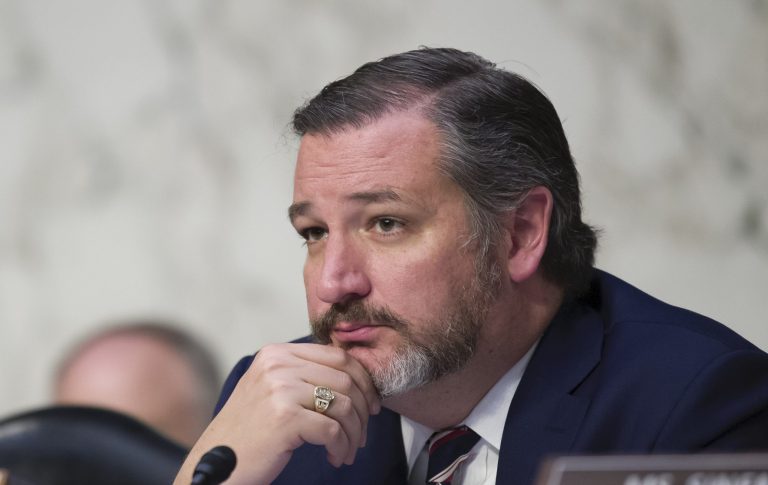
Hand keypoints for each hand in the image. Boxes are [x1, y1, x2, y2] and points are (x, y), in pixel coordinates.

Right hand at [174, 343, 380, 484]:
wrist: (216, 463)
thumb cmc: (248, 432)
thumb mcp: (272, 389)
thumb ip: (304, 375)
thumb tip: (356, 378)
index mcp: (276, 353)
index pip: (337, 356)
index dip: (363, 380)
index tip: (371, 402)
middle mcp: (277, 365)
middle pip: (346, 379)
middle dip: (363, 410)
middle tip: (363, 431)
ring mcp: (280, 389)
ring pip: (344, 405)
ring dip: (354, 433)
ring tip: (348, 449)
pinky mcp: (285, 417)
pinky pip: (333, 430)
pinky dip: (341, 447)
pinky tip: (335, 457)